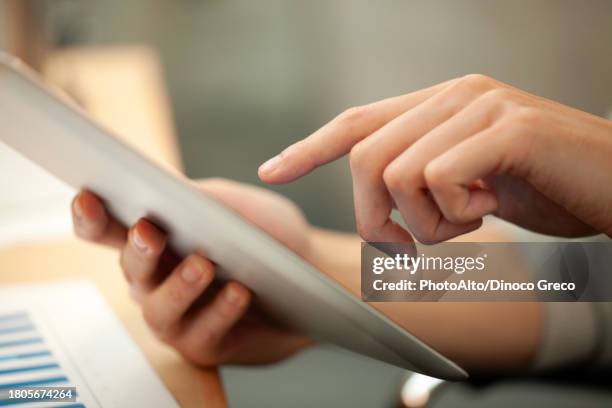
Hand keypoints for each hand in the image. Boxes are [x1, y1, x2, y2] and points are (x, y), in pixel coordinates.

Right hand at [71, 178, 311, 364]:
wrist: (313, 275)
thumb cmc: (267, 237)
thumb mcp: (236, 206)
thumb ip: (199, 198)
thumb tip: (164, 189)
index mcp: (156, 241)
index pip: (109, 230)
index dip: (90, 215)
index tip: (88, 196)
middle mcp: (156, 281)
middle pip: (130, 267)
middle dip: (138, 249)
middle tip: (149, 231)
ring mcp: (178, 316)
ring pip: (160, 308)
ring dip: (179, 285)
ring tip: (203, 265)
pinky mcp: (204, 345)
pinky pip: (203, 332)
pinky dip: (220, 311)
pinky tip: (239, 292)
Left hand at [259, 74, 611, 242]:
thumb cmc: (541, 187)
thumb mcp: (470, 183)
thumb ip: (424, 178)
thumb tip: (381, 201)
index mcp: (438, 106)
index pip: (357, 122)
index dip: (309, 149)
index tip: (273, 173)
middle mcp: (453, 95)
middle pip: (365, 157)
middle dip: (374, 216)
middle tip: (405, 244)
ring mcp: (479, 106)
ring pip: (398, 173)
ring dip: (425, 222)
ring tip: (467, 221)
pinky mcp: (506, 128)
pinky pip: (440, 178)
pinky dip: (457, 214)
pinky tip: (491, 209)